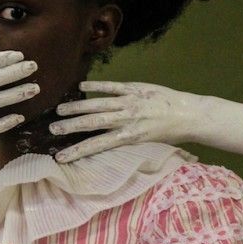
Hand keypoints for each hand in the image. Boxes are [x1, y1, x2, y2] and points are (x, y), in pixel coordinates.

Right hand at [49, 81, 197, 162]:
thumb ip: (127, 143)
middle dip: (71, 126)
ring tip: (60, 110)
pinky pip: (112, 87)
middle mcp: (127, 118)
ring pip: (99, 104)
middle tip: (52, 128)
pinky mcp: (135, 88)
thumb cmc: (171, 134)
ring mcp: (130, 101)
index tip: (61, 156)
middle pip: (94, 122)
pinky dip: (96, 87)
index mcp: (130, 136)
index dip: (78, 150)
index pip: (98, 144)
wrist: (190, 114)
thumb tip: (106, 147)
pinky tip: (81, 87)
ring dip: (78, 107)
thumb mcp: (149, 145)